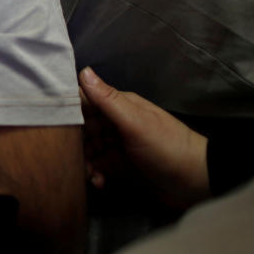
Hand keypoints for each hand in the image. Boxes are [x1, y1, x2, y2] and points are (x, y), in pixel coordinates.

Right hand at [79, 67, 209, 208]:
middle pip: (83, 128)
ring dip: (84, 161)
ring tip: (90, 174)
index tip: (56, 125)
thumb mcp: (135, 122)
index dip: (70, 112)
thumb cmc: (166, 146)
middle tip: (73, 156)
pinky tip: (99, 182)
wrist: (197, 182)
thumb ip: (107, 99)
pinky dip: (95, 174)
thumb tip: (82, 70)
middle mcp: (115, 123)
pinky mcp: (121, 167)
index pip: (85, 102)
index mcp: (119, 106)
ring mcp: (118, 145)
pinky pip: (99, 167)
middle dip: (75, 142)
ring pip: (89, 149)